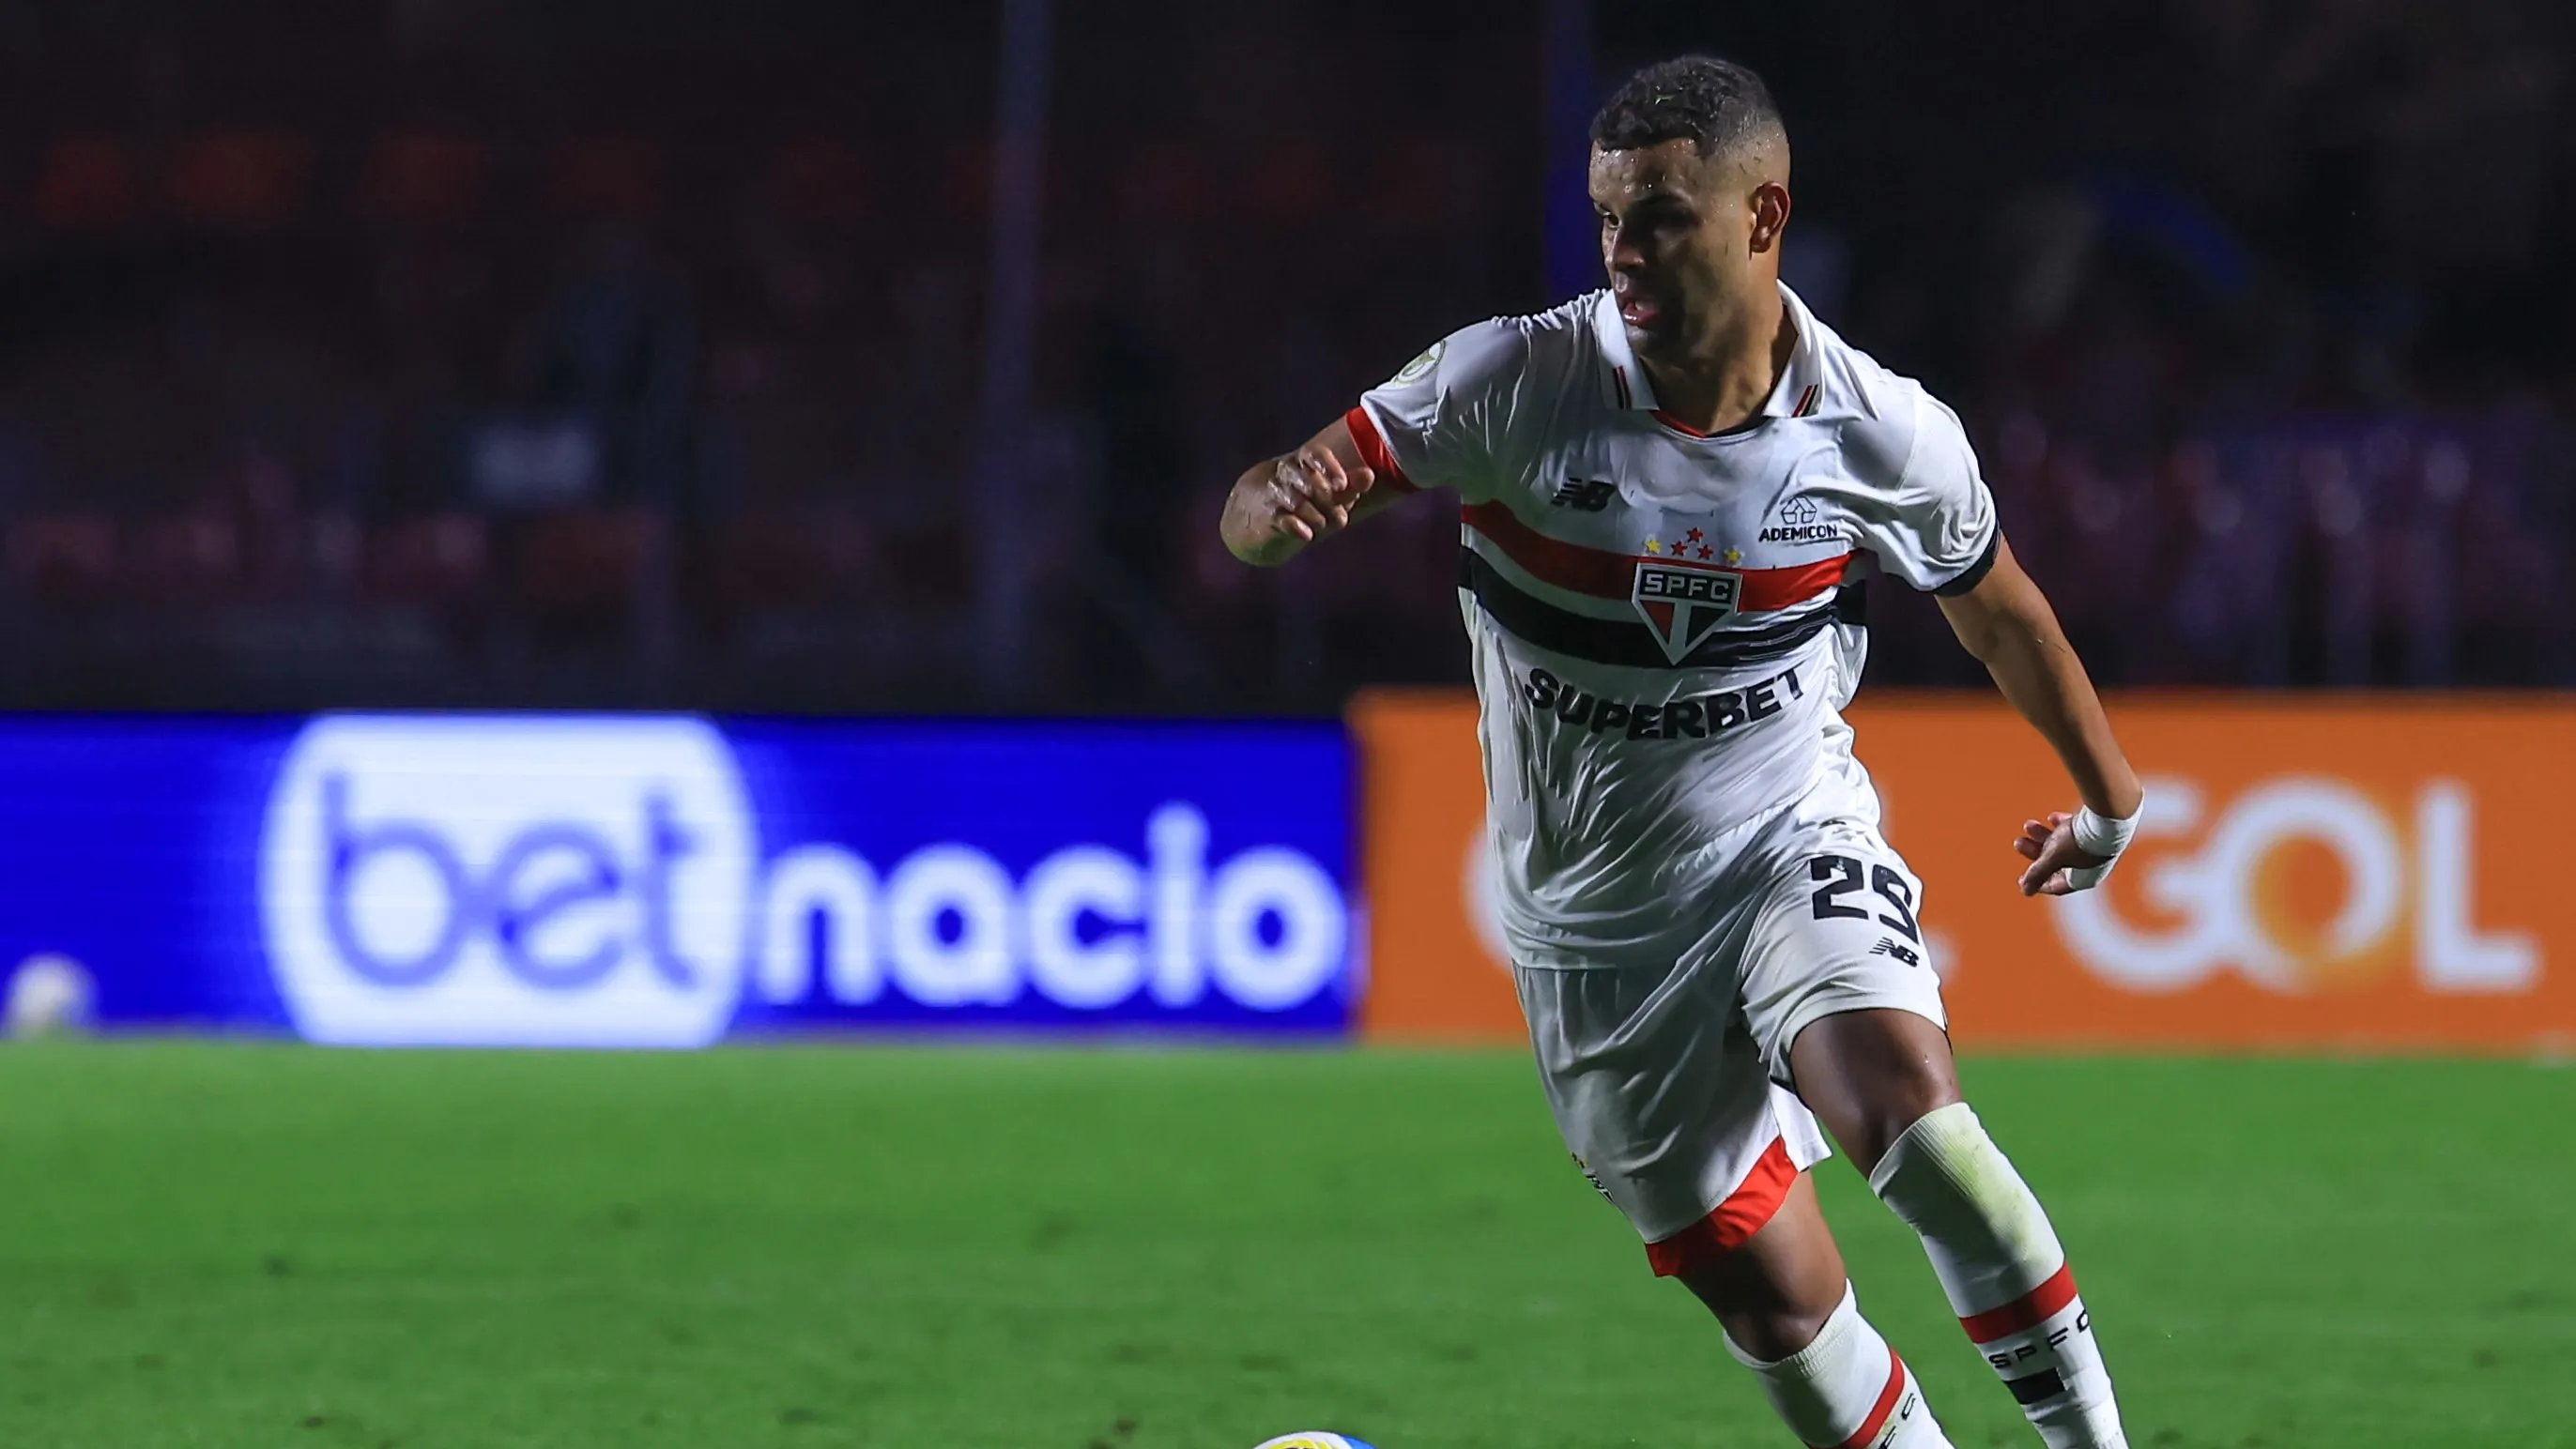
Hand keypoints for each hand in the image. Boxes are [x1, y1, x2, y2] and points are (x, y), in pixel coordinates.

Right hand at [1237, 446, 1372, 560]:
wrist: (1256, 522)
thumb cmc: (1301, 506)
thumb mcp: (1327, 497)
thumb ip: (1349, 486)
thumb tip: (1370, 474)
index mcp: (1302, 463)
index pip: (1314, 453)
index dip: (1328, 466)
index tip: (1342, 485)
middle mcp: (1286, 475)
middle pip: (1307, 478)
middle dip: (1325, 497)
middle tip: (1337, 512)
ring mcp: (1274, 496)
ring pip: (1296, 500)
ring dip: (1314, 514)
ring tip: (1322, 524)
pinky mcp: (1266, 519)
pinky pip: (1282, 520)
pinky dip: (1296, 527)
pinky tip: (1307, 536)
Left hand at [2012, 811, 2111, 896]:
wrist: (2108, 815)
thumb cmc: (2079, 841)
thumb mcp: (2053, 857)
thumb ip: (2038, 873)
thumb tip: (2025, 891)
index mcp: (2083, 878)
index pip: (2057, 886)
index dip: (2038, 883)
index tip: (2022, 878)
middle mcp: (2091, 866)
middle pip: (2057, 863)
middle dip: (2036, 852)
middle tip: (2018, 842)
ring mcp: (2095, 848)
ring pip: (2063, 845)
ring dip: (2044, 836)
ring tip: (2028, 824)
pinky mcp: (2098, 831)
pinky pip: (2076, 831)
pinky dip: (2062, 825)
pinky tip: (2052, 817)